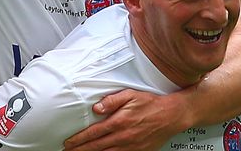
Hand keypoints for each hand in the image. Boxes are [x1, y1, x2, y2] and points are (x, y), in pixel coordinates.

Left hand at [64, 89, 181, 150]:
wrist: (171, 116)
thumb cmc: (151, 104)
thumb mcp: (131, 95)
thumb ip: (112, 101)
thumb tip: (96, 108)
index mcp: (119, 122)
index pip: (94, 133)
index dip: (79, 139)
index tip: (68, 142)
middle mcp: (123, 136)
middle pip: (96, 147)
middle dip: (80, 150)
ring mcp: (130, 147)